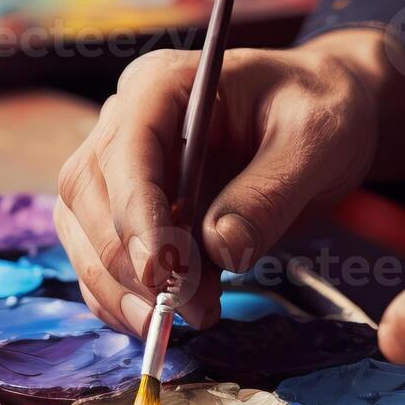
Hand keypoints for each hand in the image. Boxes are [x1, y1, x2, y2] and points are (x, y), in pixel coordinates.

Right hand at [54, 30, 404, 334]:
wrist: (320, 122)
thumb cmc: (319, 112)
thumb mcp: (315, 141)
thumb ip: (270, 192)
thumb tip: (221, 248)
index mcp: (162, 85)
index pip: (126, 150)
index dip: (136, 214)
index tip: (165, 271)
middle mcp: (125, 122)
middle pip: (90, 196)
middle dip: (129, 261)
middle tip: (184, 306)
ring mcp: (118, 169)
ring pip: (84, 233)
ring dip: (119, 288)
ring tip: (178, 319)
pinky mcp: (125, 213)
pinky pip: (100, 260)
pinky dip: (121, 298)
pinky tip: (162, 319)